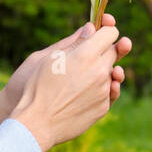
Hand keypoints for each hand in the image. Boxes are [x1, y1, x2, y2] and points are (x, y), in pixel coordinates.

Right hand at [11, 23, 123, 151]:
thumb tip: (91, 28)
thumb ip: (74, 41)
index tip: (98, 32)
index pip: (111, 33)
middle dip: (105, 49)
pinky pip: (109, 92)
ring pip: (111, 72)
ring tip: (85, 73)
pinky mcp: (103, 107)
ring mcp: (104, 91)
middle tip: (90, 52)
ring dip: (102, 70)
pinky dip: (101, 88)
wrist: (37, 123)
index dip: (105, 30)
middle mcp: (100, 71)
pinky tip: (86, 89)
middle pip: (114, 52)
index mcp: (86, 55)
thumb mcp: (50, 58)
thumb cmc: (38, 87)